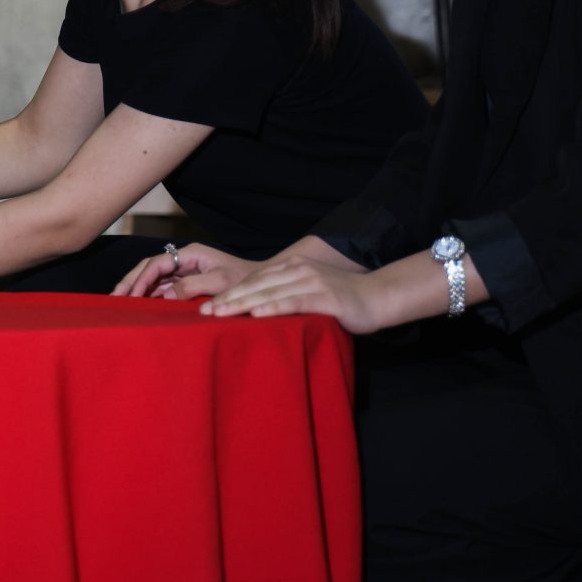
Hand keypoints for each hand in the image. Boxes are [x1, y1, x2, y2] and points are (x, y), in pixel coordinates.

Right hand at [111, 242, 255, 299]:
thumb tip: (165, 295)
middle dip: (130, 281)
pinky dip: (148, 293)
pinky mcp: (187, 281)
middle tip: (113, 297)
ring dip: (136, 287)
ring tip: (119, 301)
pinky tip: (138, 303)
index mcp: (191, 254)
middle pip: (149, 267)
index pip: (157, 264)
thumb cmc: (245, 281)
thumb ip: (192, 286)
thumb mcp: (221, 283)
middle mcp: (184, 259)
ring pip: (152, 276)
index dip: (142, 279)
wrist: (262, 283)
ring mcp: (184, 270)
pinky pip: (161, 285)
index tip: (133, 296)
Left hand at [200, 252, 391, 332]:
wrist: (377, 296)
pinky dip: (274, 308)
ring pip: (270, 293)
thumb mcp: (307, 290)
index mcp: (291, 267)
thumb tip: (255, 308)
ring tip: (221, 314)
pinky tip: (257, 314)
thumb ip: (284, 293)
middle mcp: (298, 270)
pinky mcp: (325, 297)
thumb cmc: (340, 299)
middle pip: (256, 285)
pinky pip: (294, 302)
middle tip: (204, 312)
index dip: (229, 292)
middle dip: (228, 299)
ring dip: (243, 304)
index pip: (253, 280)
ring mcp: (312, 282)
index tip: (206, 306)